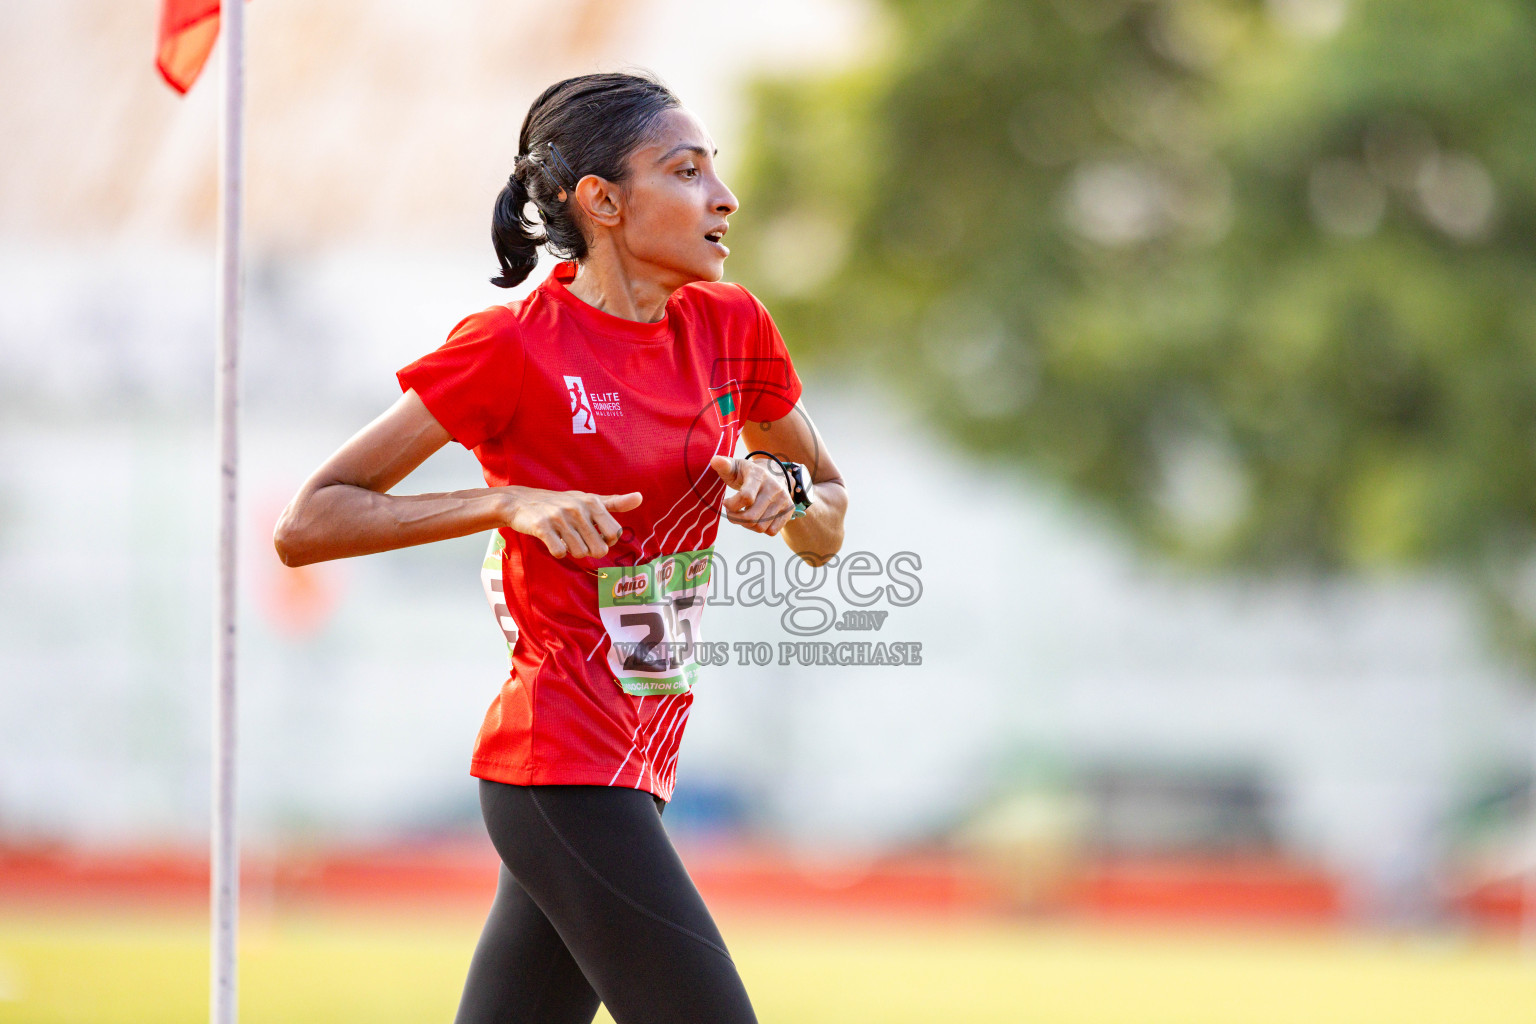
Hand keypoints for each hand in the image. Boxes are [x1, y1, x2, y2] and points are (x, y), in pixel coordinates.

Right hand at [500, 487, 641, 558]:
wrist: (521, 502)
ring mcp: (559, 517)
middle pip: (599, 549)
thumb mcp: (589, 500)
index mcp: (592, 502)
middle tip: (577, 538)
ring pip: (580, 553)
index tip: (595, 534)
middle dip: (589, 550)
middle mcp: (578, 508)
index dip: (606, 540)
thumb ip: (615, 503)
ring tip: (563, 537)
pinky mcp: (542, 527)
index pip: (615, 534)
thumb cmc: (561, 503)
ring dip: (572, 551)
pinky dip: (557, 551)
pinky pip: (560, 552)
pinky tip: (552, 540)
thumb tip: (640, 497)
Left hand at [710, 455, 793, 536]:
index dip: (731, 505)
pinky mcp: (788, 510)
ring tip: (744, 515)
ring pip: (760, 527)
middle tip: (732, 513)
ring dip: (747, 525)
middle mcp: (774, 488)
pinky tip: (756, 518)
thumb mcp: (735, 467)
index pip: (746, 497)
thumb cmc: (748, 473)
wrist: (774, 474)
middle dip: (736, 519)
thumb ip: (724, 465)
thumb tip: (714, 460)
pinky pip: (771, 531)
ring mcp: (783, 500)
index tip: (726, 502)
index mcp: (759, 475)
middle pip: (751, 517)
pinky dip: (760, 528)